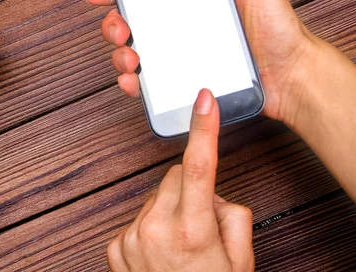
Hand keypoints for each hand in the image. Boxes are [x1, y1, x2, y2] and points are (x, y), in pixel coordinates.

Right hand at [85, 0, 319, 125]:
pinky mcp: (182, 81)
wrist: (291, 74)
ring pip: (132, 52)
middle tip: (120, 26)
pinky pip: (148, 83)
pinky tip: (135, 80)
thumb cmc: (277, 26)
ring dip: (119, 54)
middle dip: (113, 23)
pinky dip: (133, 83)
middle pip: (130, 20)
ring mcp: (178, 54)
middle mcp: (179, 25)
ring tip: (132, 57)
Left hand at [107, 89, 253, 271]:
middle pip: (173, 176)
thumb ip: (230, 213)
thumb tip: (209, 193)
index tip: (204, 99)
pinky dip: (150, 226)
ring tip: (180, 247)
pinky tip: (160, 254)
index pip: (198, 167)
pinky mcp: (114, 248)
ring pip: (155, 197)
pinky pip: (137, 217)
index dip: (203, 129)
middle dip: (189, 188)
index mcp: (192, 232)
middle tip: (202, 224)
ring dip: (169, 209)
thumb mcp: (241, 259)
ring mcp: (130, 239)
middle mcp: (155, 230)